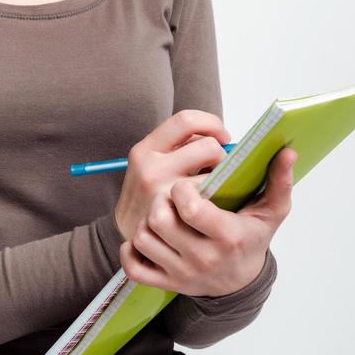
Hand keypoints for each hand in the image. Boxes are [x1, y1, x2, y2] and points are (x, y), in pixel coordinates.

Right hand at [112, 109, 231, 243]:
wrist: (131, 233)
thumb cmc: (149, 195)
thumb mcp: (150, 163)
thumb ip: (178, 148)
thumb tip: (220, 138)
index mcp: (145, 149)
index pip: (186, 120)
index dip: (211, 123)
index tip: (223, 136)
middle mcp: (151, 168)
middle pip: (208, 146)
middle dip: (221, 156)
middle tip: (218, 168)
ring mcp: (163, 193)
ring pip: (214, 175)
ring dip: (222, 180)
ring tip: (214, 187)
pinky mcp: (176, 216)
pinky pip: (212, 201)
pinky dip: (218, 200)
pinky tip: (211, 204)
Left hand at [119, 147, 297, 296]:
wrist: (241, 282)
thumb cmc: (252, 237)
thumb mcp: (271, 212)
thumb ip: (280, 181)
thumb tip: (287, 151)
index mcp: (228, 236)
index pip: (190, 207)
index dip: (183, 189)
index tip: (187, 185)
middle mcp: (203, 258)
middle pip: (160, 220)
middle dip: (162, 201)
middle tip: (170, 197)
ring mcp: (182, 273)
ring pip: (143, 238)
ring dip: (147, 222)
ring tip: (162, 214)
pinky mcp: (166, 283)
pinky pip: (134, 267)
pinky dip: (131, 251)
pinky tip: (147, 238)